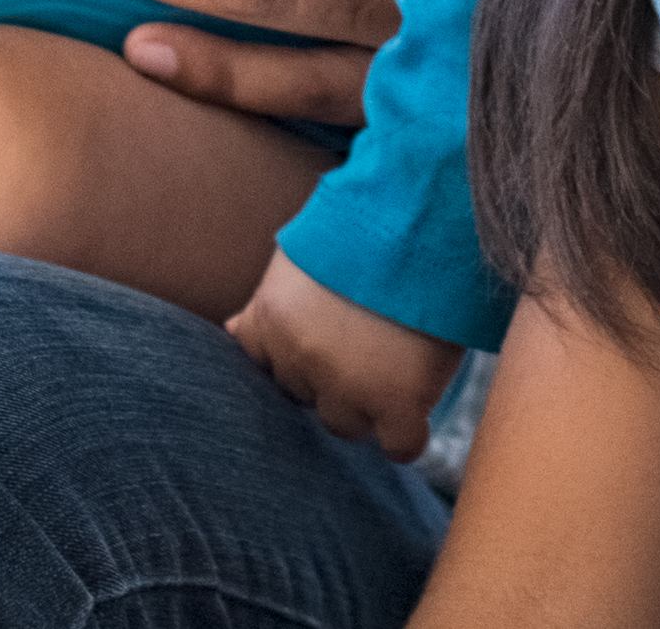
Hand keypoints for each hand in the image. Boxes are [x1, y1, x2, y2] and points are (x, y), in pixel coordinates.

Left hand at [224, 249, 461, 458]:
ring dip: (367, 406)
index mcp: (272, 319)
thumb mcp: (301, 257)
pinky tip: (417, 410)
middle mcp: (301, 358)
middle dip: (333, 379)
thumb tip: (232, 329)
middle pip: (306, 396)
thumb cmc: (370, 226)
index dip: (297, 356)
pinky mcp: (397, 402)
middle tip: (371, 342)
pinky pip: (399, 446)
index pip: (265, 365)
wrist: (427, 214)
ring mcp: (348, 385)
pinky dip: (407, 434)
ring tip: (399, 365)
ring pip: (346, 424)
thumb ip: (269, 301)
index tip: (328, 337)